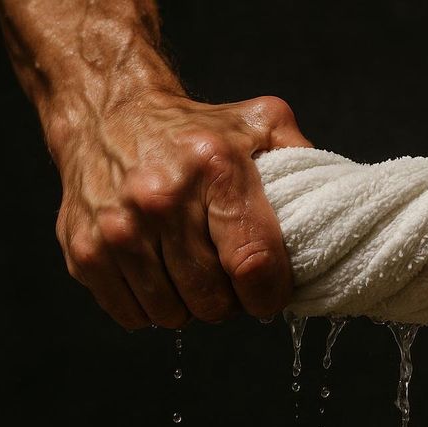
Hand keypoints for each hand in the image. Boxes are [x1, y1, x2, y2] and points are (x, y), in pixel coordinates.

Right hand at [50, 92, 310, 328]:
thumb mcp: (260, 124)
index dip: (268, 296)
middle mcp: (161, 198)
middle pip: (213, 301)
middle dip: (230, 302)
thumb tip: (343, 205)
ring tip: (194, 274)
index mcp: (215, 168)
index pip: (253, 265)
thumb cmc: (196, 128)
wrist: (106, 110)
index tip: (269, 296)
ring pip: (173, 315)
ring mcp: (117, 227)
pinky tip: (159, 275)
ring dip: (190, 306)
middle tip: (229, 280)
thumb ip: (304, 159)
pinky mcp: (84, 249)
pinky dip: (151, 308)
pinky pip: (132, 315)